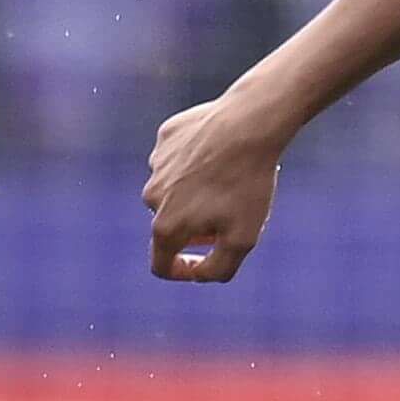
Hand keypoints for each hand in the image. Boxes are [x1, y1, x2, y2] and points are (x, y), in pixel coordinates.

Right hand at [145, 94, 284, 281]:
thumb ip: (218, 268)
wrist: (248, 125)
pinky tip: (225, 152)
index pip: (161, 264)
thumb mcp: (243, 239)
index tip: (203, 265)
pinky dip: (199, 161)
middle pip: (172, 225)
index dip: (182, 271)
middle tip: (234, 213)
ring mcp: (156, 165)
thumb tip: (198, 275)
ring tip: (233, 179)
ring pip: (177, 189)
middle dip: (198, 228)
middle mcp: (151, 196)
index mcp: (165, 226)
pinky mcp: (166, 138)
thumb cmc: (247, 184)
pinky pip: (181, 158)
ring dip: (199, 193)